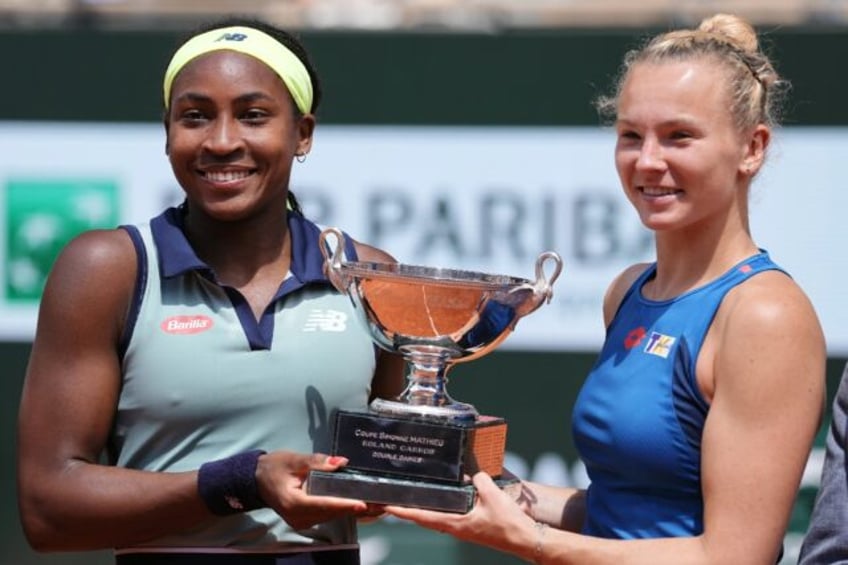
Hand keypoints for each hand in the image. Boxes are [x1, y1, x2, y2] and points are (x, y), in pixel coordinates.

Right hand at [255, 451, 367, 529]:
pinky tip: (363, 506)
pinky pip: (329, 515)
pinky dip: (345, 510)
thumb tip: (341, 462)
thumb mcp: (293, 459)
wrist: (256, 480)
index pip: (323, 504)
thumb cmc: (274, 467)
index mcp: (294, 503)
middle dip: (356, 508)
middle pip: (332, 513)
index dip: (344, 504)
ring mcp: (303, 521)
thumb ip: (316, 461)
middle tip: (381, 502)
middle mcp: (299, 517)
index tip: (362, 504)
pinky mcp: (307, 519)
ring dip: (354, 510)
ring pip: (333, 516)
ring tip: (378, 504)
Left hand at [385, 472, 537, 557]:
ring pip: (437, 519)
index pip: (422, 517)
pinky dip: (442, 509)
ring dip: (424, 510)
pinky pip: (451, 517)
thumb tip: (472, 472)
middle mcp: (455, 529)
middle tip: (395, 501)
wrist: (525, 539)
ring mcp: (463, 529)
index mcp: (455, 524)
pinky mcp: (471, 527)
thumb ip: (479, 479)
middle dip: (409, 510)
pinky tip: (444, 500)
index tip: (387, 507)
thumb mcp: (492, 495)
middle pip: (425, 519)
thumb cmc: (508, 523)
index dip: (403, 512)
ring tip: (413, 498)